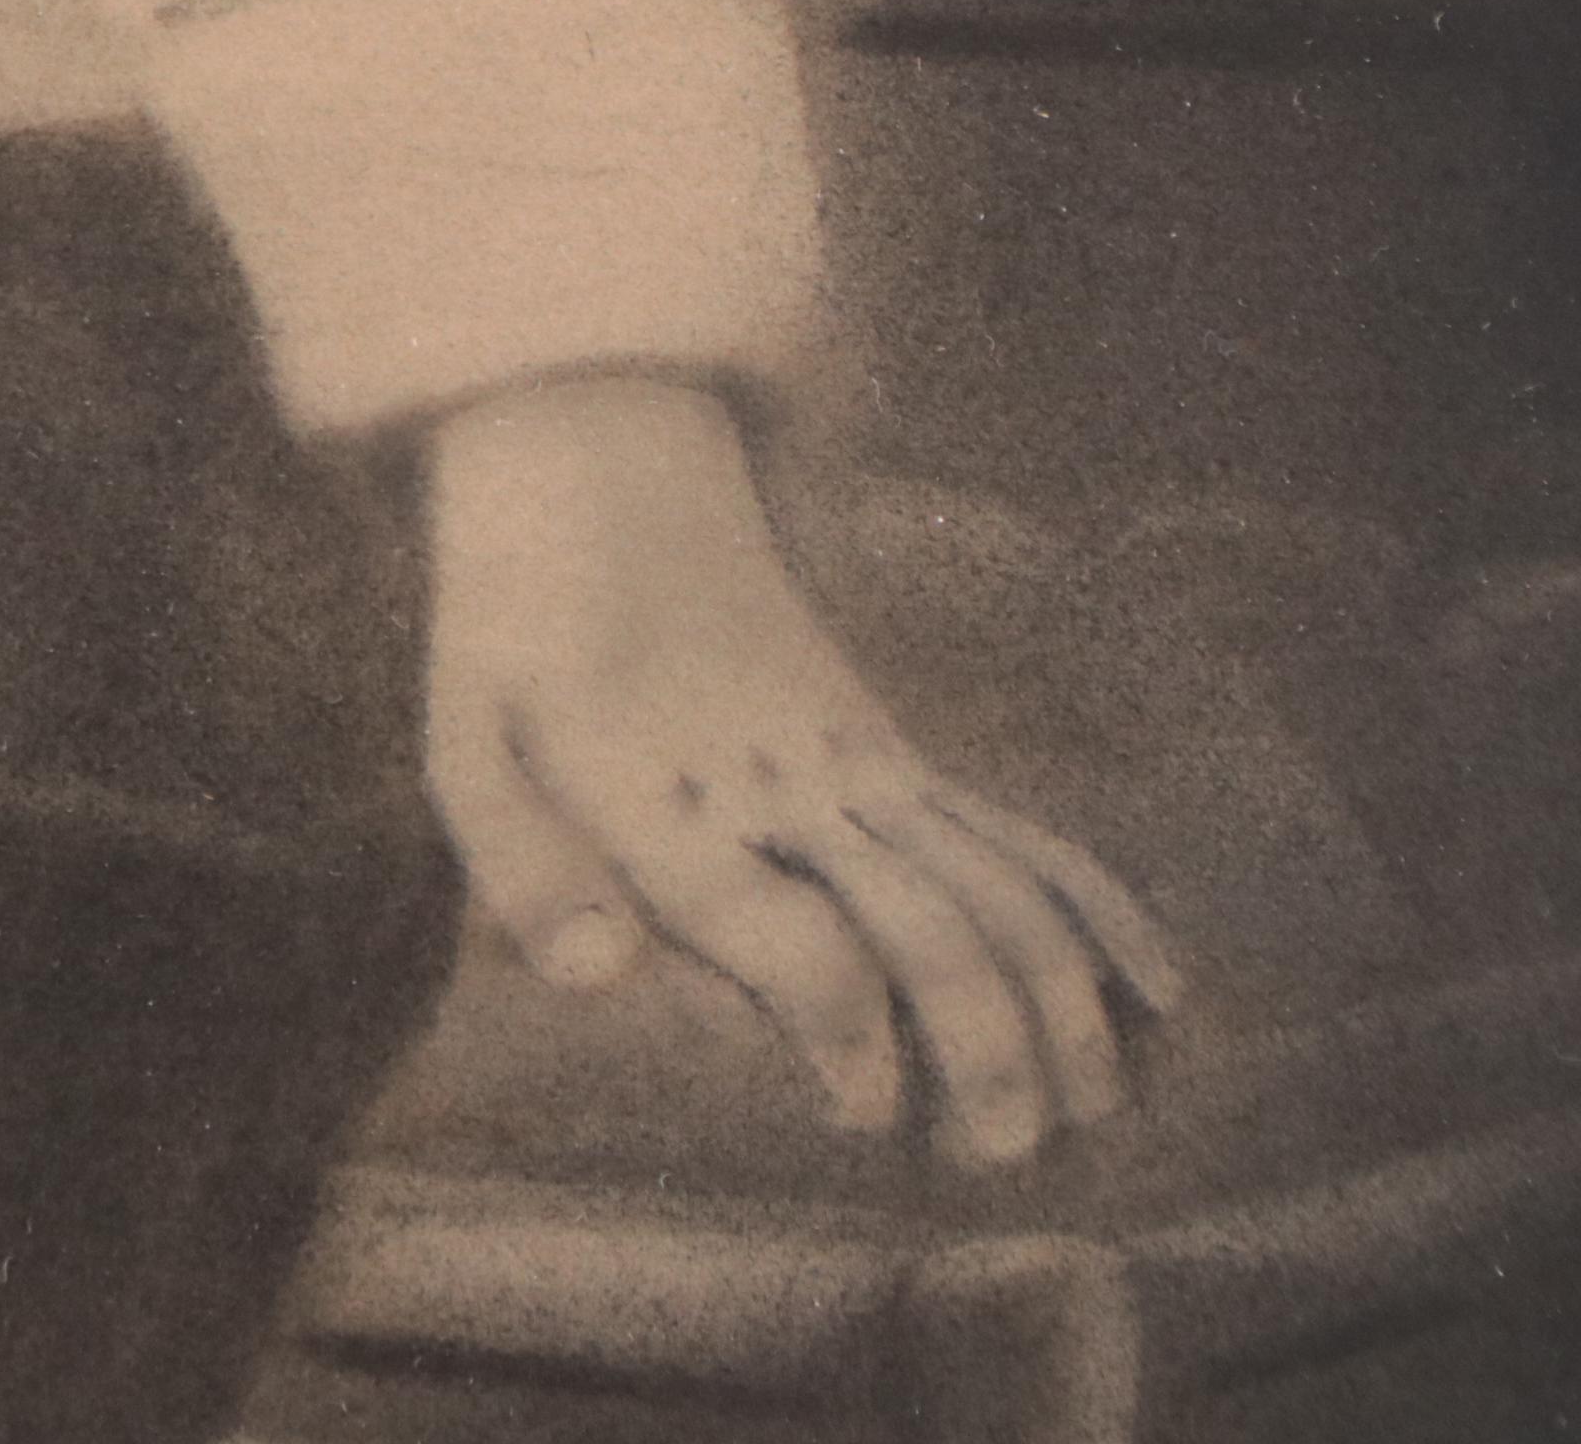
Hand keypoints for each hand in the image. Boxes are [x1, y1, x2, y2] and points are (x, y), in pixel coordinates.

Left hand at [422, 376, 1182, 1166]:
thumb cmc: (514, 623)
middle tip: (1003, 1161)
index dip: (844, 1032)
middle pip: (930, 928)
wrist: (601, 464)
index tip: (865, 1113)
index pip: (796, 939)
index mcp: (680, 807)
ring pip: (996, 886)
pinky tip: (1157, 987)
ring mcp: (856, 760)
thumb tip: (598, 982)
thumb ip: (524, 867)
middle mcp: (788, 791)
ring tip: (1095, 1116)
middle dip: (986, 1052)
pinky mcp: (887, 744)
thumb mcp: (467, 737)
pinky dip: (1094, 905)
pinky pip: (1012, 829)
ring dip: (1061, 1002)